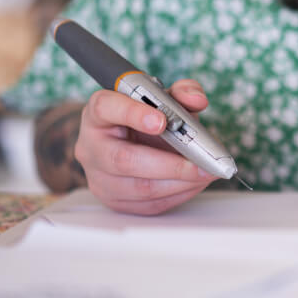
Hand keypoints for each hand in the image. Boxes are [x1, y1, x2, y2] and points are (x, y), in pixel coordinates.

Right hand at [74, 79, 216, 214]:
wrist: (132, 140)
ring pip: (140, 188)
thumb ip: (181, 93)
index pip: (106, 108)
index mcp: (99, 112)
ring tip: (205, 173)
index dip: (133, 114)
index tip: (161, 121)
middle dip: (169, 163)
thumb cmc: (145, 118)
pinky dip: (179, 195)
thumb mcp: (163, 98)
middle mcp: (92, 145)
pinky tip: (195, 183)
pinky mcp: (114, 201)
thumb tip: (196, 100)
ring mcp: (99, 177)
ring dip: (180, 182)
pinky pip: (149, 205)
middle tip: (200, 161)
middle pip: (124, 159)